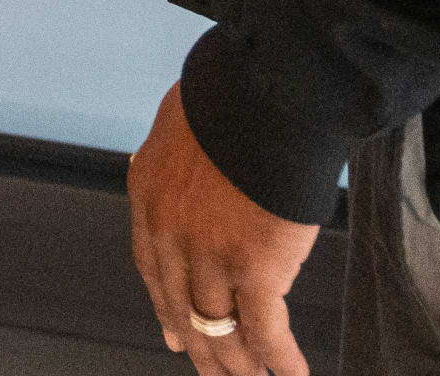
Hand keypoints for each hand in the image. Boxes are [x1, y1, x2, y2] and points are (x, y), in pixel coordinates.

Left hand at [130, 84, 318, 375]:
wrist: (268, 91)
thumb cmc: (234, 97)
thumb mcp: (182, 127)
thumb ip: (176, 160)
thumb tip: (176, 170)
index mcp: (150, 197)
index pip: (152, 270)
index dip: (166, 310)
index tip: (175, 336)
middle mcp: (172, 233)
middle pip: (183, 310)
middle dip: (200, 349)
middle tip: (213, 371)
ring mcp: (211, 255)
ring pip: (220, 330)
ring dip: (238, 365)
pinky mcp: (255, 268)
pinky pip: (265, 332)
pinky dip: (279, 361)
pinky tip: (289, 375)